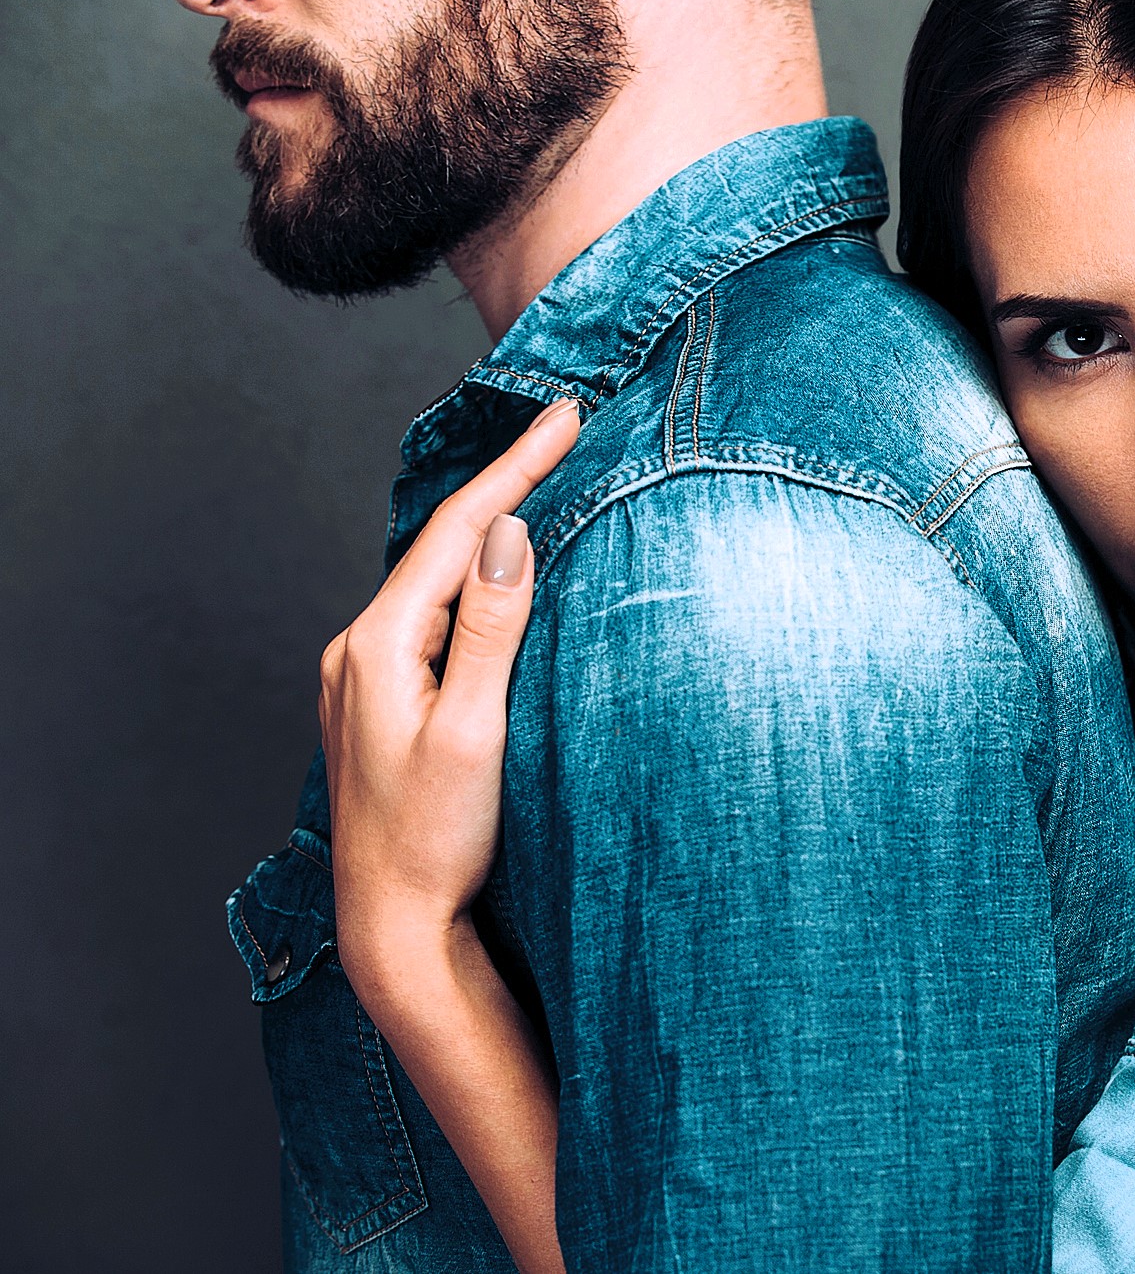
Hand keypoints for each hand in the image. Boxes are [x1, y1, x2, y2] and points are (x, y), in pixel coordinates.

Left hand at [320, 398, 580, 982]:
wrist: (393, 927)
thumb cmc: (438, 841)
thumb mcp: (475, 731)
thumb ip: (490, 628)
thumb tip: (507, 533)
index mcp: (379, 644)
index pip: (459, 531)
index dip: (516, 467)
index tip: (567, 415)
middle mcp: (359, 648)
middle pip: (443, 544)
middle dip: (505, 483)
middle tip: (564, 429)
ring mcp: (366, 676)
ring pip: (437, 578)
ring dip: (488, 529)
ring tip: (541, 481)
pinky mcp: (382, 702)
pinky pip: (433, 616)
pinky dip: (473, 580)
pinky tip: (500, 573)